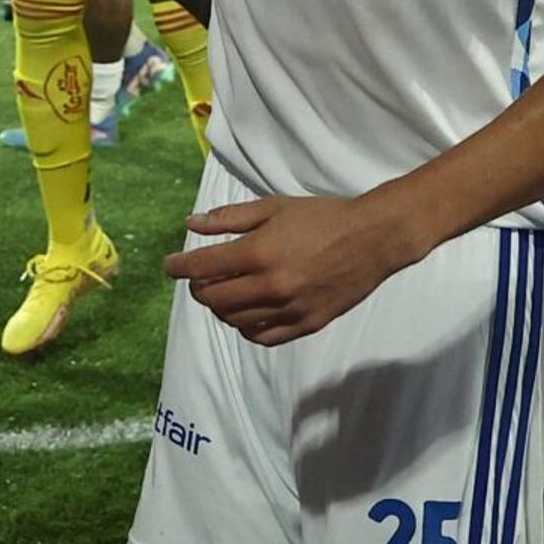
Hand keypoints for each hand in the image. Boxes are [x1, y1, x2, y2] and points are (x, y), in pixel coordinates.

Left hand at [166, 193, 422, 346]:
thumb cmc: (322, 216)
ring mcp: (290, 308)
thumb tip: (191, 224)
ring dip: (221, 309)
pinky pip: (264, 336)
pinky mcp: (307, 323)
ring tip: (224, 294)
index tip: (169, 266)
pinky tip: (246, 314)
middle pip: (215, 299)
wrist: (373, 238)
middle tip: (200, 279)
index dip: (179, 267)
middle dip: (199, 289)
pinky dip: (247, 328)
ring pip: (236, 321)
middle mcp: (271, 285)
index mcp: (260, 252)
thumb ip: (230, 218)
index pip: (203, 267)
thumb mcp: (273, 207)